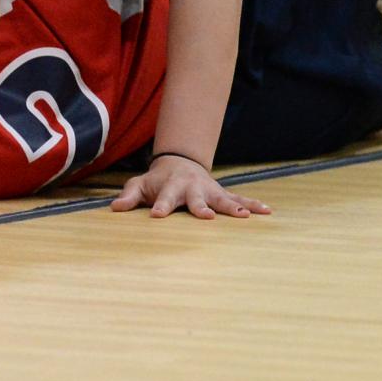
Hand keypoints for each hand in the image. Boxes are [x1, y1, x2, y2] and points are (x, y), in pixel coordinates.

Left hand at [110, 154, 270, 219]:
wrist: (179, 163)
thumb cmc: (157, 180)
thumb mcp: (139, 185)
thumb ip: (129, 196)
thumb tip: (114, 208)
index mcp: (171, 187)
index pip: (164, 198)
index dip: (160, 206)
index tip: (157, 215)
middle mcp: (193, 188)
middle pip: (196, 199)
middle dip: (201, 207)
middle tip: (206, 217)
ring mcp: (209, 191)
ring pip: (223, 199)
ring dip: (234, 207)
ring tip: (245, 216)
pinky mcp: (222, 194)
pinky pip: (240, 200)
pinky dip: (253, 205)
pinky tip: (267, 212)